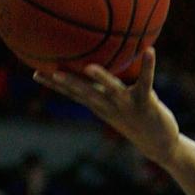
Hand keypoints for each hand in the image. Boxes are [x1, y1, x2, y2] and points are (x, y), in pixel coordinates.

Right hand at [34, 49, 180, 165]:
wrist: (159, 144)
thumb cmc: (136, 119)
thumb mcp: (117, 105)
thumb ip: (107, 88)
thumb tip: (95, 65)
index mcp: (100, 105)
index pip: (73, 94)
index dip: (54, 84)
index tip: (34, 72)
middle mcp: (110, 105)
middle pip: (85, 93)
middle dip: (67, 83)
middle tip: (48, 71)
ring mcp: (127, 105)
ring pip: (112, 89)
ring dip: (101, 79)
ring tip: (89, 67)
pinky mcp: (146, 102)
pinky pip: (146, 81)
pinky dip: (148, 66)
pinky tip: (150, 50)